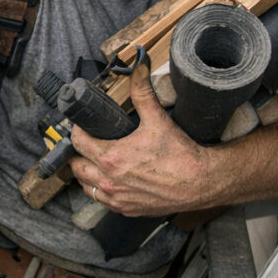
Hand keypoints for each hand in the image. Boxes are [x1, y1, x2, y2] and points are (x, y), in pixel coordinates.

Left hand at [69, 59, 217, 216]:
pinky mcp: (127, 210)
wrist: (201, 182)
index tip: (83, 126)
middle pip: (76, 167)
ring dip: (86, 174)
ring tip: (95, 162)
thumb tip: (138, 67)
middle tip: (87, 144)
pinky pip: (102, 201)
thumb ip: (142, 92)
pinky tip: (109, 181)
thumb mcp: (157, 119)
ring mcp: (117, 198)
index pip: (78, 142)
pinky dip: (100, 191)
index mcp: (110, 157)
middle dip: (78, 154)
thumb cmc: (180, 154)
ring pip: (86, 187)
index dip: (78, 131)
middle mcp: (109, 181)